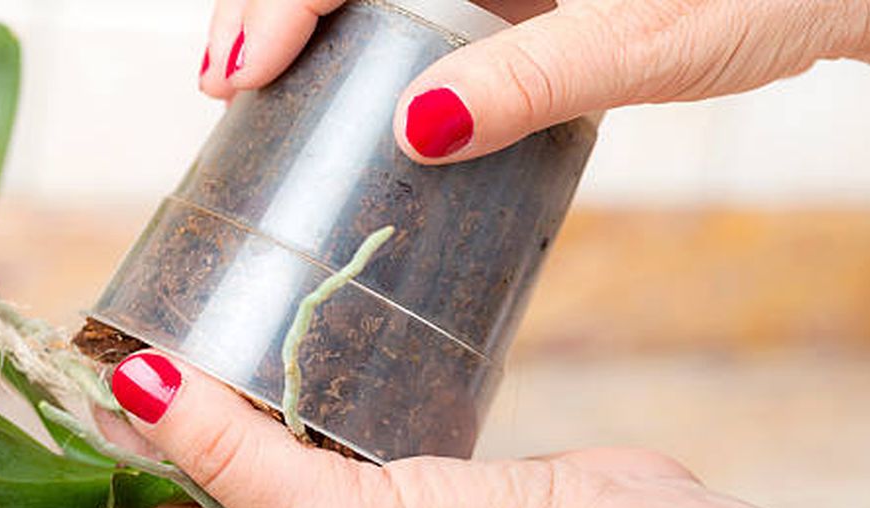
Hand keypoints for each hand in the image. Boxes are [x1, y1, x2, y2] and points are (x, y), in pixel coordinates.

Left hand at [98, 350, 701, 507]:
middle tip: (176, 338)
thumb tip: (133, 389)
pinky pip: (355, 455)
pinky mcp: (432, 507)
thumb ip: (230, 458)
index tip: (121, 370)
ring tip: (233, 339)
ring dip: (268, 414)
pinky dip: (330, 412)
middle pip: (240, 503)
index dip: (154, 454)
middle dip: (206, 429)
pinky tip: (316, 364)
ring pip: (297, 472)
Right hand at [198, 0, 869, 162]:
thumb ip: (528, 81)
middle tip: (226, 85)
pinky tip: (345, 83)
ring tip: (255, 85)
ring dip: (311, 23)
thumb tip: (415, 132)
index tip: (234, 72)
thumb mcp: (643, 39)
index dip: (279, 0)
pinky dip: (370, 36)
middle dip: (272, 7)